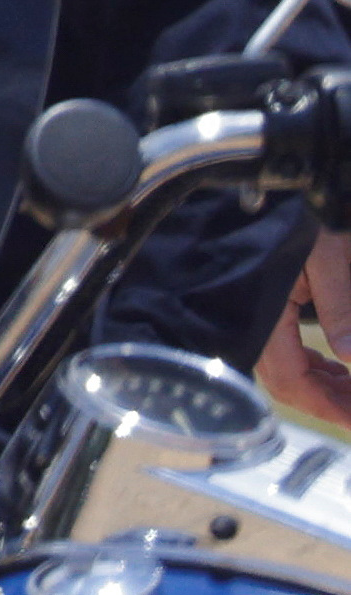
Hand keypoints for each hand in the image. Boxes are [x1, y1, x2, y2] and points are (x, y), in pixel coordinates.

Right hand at [259, 231, 350, 427]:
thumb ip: (342, 312)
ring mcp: (256, 313)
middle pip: (286, 381)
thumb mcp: (333, 260)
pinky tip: (337, 368)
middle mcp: (253, 318)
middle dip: (329, 402)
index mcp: (264, 311)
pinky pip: (286, 351)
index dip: (327, 407)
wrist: (279, 187)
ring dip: (325, 387)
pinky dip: (315, 367)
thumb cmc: (299, 213)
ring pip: (287, 370)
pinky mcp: (265, 306)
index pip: (290, 378)